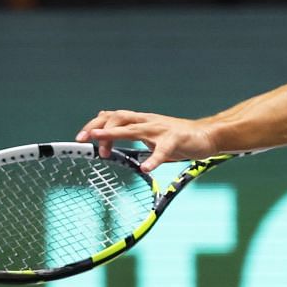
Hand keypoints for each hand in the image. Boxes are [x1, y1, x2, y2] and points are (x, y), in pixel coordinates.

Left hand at [78, 110, 218, 171]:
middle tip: (84, 141)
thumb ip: (131, 133)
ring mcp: (161, 129)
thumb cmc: (178, 137)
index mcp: (140, 121)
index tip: (80, 139)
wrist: (207, 135)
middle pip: (118, 117)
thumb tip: (110, 133)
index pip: (112, 117)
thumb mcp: (150, 134)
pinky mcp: (176, 140)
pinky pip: (163, 150)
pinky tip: (146, 169)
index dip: (95, 125)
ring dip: (115, 135)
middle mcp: (148, 121)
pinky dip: (153, 160)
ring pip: (134, 129)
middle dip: (99, 128)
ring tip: (101, 146)